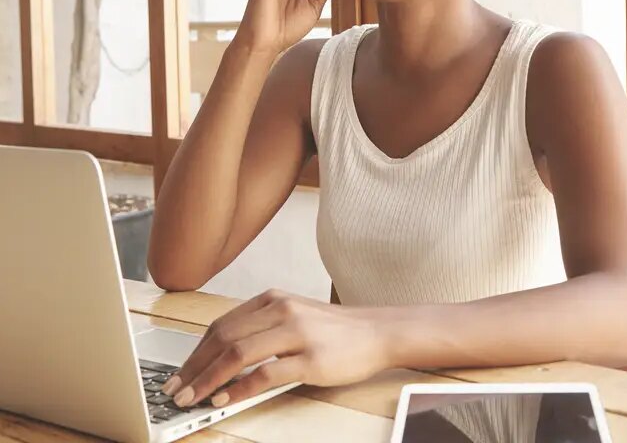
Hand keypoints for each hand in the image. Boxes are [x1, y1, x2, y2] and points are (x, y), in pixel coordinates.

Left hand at [162, 289, 389, 408]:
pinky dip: (240, 388)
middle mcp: (281, 310)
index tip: (179, 374)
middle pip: (224, 337)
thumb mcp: (294, 316)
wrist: (376, 332)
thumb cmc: (334, 329)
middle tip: (176, 391)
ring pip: (238, 353)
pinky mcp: (310, 358)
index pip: (222, 325)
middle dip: (194, 367)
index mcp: (273, 299)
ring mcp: (296, 333)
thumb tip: (222, 358)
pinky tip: (226, 401)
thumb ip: (262, 329)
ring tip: (192, 399)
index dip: (195, 352)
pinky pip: (266, 373)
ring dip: (209, 380)